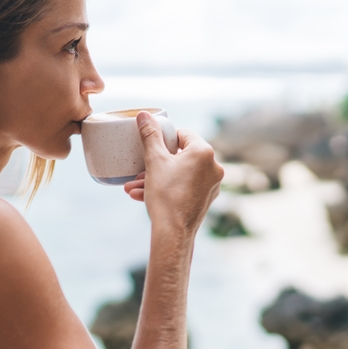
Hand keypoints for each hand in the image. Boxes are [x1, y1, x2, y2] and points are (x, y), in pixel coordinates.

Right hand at [123, 112, 222, 234]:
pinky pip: (184, 187)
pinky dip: (167, 188)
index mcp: (204, 152)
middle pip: (181, 156)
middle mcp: (214, 167)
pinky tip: (143, 195)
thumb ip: (150, 135)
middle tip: (139, 168)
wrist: (173, 233)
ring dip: (157, 178)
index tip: (151, 146)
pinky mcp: (206, 199)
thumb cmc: (165, 195)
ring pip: (180, 174)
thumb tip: (144, 115)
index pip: (183, 134)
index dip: (164, 138)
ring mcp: (212, 185)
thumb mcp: (154, 161)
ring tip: (134, 186)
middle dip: (156, 163)